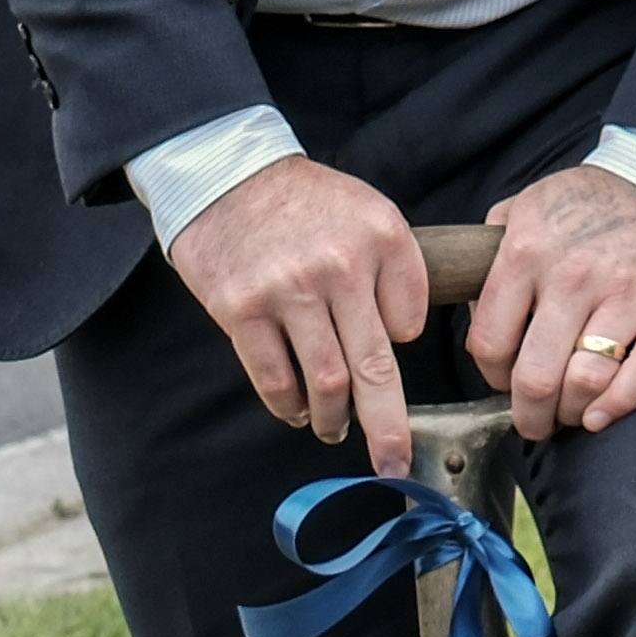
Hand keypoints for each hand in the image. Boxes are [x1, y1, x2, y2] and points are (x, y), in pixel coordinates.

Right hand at [167, 155, 433, 470]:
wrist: (224, 174)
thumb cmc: (302, 202)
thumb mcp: (368, 211)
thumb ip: (394, 269)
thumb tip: (401, 339)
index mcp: (382, 237)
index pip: (411, 321)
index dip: (402, 347)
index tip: (391, 360)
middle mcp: (340, 264)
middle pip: (375, 367)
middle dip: (389, 427)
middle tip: (396, 463)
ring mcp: (289, 289)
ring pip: (327, 382)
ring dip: (334, 420)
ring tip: (335, 429)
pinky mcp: (243, 309)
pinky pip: (276, 379)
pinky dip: (290, 407)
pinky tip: (297, 411)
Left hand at [469, 163, 635, 439]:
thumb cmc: (593, 202)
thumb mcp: (528, 206)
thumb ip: (491, 254)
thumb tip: (474, 315)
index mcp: (528, 250)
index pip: (491, 343)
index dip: (491, 377)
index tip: (502, 382)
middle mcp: (575, 273)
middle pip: (535, 376)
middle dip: (528, 413)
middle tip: (533, 419)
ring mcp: (629, 292)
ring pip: (585, 381)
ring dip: (570, 412)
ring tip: (569, 412)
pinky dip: (618, 405)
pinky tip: (600, 415)